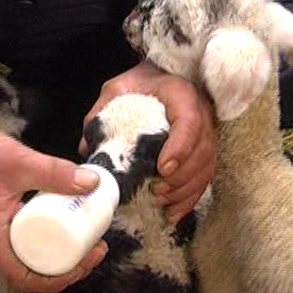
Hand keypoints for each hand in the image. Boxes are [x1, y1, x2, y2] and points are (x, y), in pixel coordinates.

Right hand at [0, 123, 107, 292]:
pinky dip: (51, 242)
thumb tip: (92, 184)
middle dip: (69, 269)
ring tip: (90, 242)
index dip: (59, 279)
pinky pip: (29, 244)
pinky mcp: (2, 225)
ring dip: (62, 258)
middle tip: (97, 249)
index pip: (27, 279)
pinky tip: (69, 226)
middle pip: (35, 274)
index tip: (85, 263)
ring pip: (33, 260)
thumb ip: (55, 173)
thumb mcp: (20, 163)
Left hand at [78, 61, 216, 224]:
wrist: (162, 77)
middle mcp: (201, 115)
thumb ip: (101, 113)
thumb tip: (86, 147)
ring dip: (184, 191)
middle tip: (156, 191)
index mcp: (181, 96)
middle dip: (180, 178)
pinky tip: (171, 214)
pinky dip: (189, 200)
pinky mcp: (204, 152)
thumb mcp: (117, 90)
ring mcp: (206, 135)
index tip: (162, 168)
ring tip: (159, 202)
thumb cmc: (140, 85)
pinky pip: (204, 179)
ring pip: (205, 169)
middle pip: (202, 153)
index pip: (189, 123)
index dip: (179, 148)